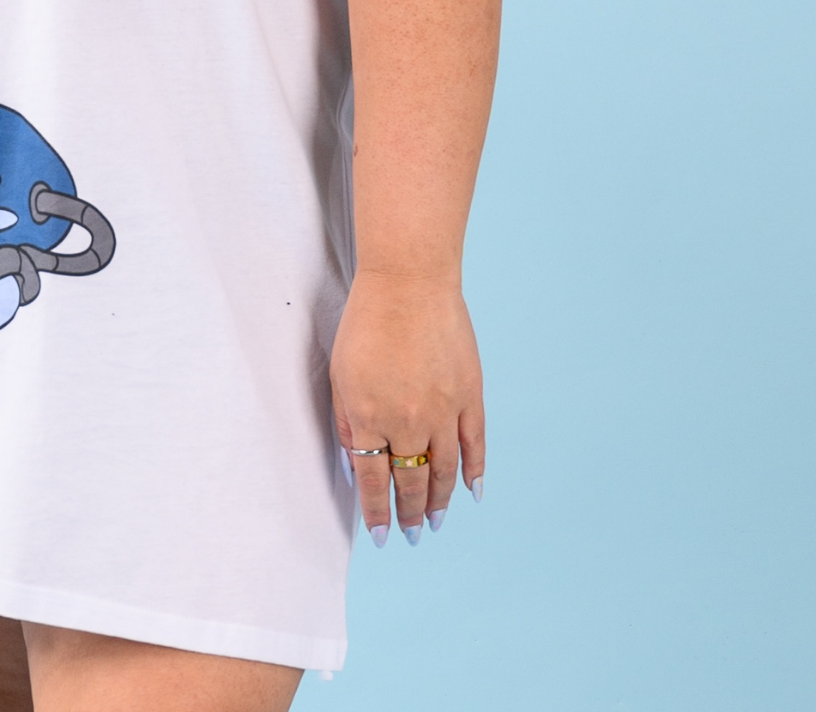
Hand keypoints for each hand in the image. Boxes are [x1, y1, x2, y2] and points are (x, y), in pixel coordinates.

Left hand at [330, 268, 484, 545]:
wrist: (409, 280)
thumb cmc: (367, 321)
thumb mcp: (340, 374)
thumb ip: (347, 424)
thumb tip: (355, 468)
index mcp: (370, 417)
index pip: (374, 481)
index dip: (377, 512)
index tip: (379, 534)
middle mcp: (408, 421)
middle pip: (411, 481)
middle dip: (410, 514)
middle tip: (411, 535)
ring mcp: (444, 410)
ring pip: (444, 471)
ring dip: (441, 502)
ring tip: (436, 523)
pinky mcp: (469, 395)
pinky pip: (475, 445)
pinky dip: (474, 472)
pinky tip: (472, 492)